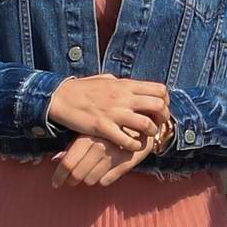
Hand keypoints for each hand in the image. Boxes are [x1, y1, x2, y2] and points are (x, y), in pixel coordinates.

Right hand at [47, 74, 170, 150]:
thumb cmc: (82, 89)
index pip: (159, 89)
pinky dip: (134, 145)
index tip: (160, 109)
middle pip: (158, 106)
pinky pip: (127, 140)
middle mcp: (123, 97)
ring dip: (151, 133)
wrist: (61, 97)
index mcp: (125, 85)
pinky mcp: (103, 127)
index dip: (165, 101)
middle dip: (163, 118)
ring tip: (146, 136)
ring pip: (146, 124)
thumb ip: (121, 84)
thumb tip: (132, 85)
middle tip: (158, 124)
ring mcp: (114, 113)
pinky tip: (132, 146)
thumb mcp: (105, 80)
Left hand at [52, 133, 156, 188]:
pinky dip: (102, 180)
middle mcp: (98, 146)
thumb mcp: (90, 131)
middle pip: (77, 174)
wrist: (141, 119)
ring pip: (91, 180)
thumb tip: (55, 160)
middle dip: (72, 180)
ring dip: (87, 180)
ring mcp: (113, 154)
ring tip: (87, 176)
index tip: (55, 183)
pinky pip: (107, 181)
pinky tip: (102, 175)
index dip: (59, 176)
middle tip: (71, 181)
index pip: (67, 163)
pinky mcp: (126, 161)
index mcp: (86, 137)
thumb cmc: (109, 126)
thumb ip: (73, 145)